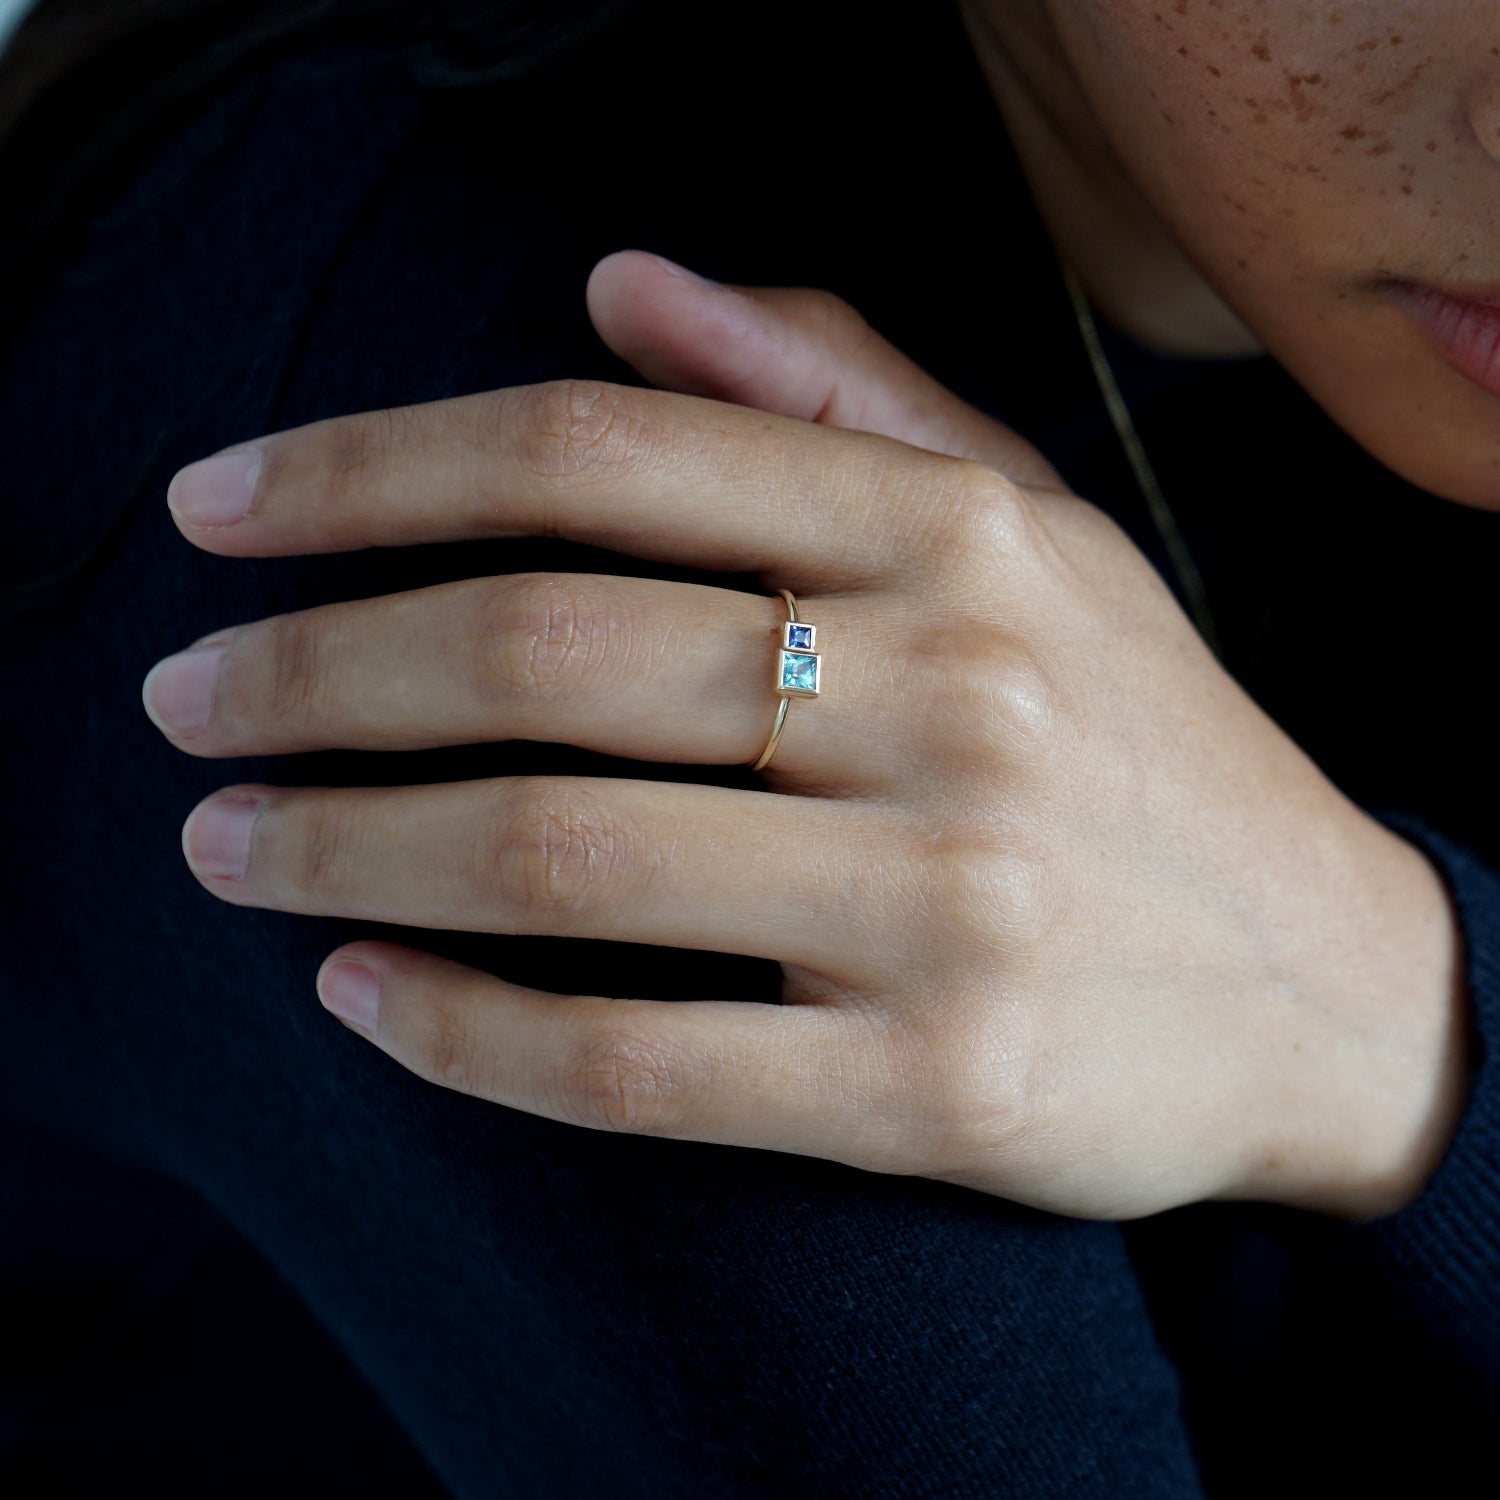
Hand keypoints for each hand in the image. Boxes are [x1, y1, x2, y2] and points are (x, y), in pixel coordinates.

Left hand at [142, 251, 1469, 1221]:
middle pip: (542, 649)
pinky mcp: (938, 1084)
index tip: (217, 509)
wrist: (1336, 985)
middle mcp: (955, 694)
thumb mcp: (1035, 529)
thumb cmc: (1151, 749)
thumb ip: (830, 389)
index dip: (370, 468)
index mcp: (959, 537)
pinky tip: (360, 995)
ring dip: (344, 848)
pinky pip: (638, 1059)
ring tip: (226, 844)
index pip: (601, 452)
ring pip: (558, 854)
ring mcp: (946, 900)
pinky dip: (465, 1031)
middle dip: (311, 670)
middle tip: (182, 702)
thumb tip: (622, 284)